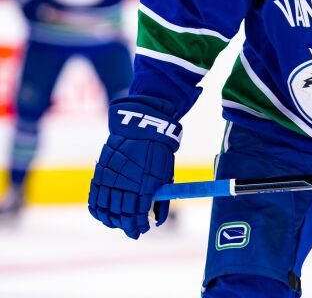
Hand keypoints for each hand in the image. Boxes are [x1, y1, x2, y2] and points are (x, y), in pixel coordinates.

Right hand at [88, 100, 180, 238]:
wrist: (141, 128)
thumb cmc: (158, 153)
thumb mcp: (165, 176)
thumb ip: (160, 200)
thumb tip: (157, 221)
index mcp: (143, 187)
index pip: (137, 216)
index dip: (139, 226)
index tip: (142, 230)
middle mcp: (125, 185)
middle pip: (121, 215)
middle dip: (127, 227)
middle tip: (132, 232)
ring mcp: (110, 180)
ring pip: (106, 209)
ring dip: (112, 221)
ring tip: (118, 224)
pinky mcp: (101, 174)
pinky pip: (95, 198)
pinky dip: (98, 209)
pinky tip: (103, 214)